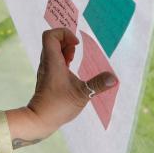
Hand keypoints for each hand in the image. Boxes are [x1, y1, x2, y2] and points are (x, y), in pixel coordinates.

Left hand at [6, 28, 116, 147]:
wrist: (40, 118)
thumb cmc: (58, 105)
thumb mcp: (82, 94)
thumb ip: (97, 84)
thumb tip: (114, 78)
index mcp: (52, 61)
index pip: (50, 35)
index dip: (64, 34)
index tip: (77, 44)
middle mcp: (47, 62)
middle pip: (52, 41)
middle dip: (66, 41)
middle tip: (77, 50)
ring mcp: (47, 69)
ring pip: (53, 50)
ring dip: (65, 50)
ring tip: (75, 59)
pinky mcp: (48, 76)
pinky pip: (54, 60)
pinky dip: (64, 59)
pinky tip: (72, 68)